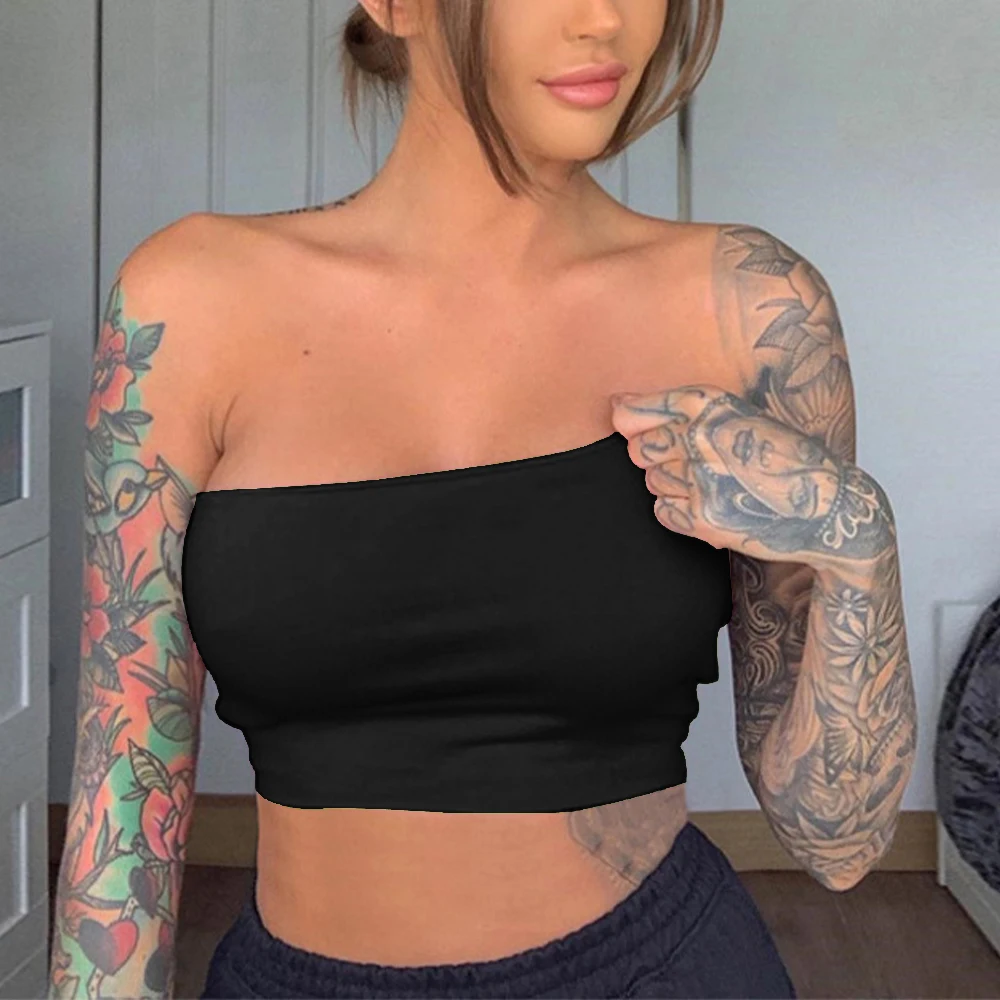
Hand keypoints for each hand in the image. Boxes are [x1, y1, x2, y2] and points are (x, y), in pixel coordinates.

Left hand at [609, 384, 893, 568]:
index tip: (624, 419)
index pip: (638, 409)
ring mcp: (702, 478)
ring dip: (672, 486)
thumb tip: (616, 408)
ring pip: (652, 481)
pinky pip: (662, 511)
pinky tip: (710, 505)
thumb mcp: (742, 418)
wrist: (829, 507)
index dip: (627, 417)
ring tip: (711, 485)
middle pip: (639, 449)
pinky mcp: (705, 517)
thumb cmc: (782, 459)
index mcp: (713, 405)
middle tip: (689, 464)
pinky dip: (678, 513)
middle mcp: (703, 437)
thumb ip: (686, 412)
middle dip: (653, 457)